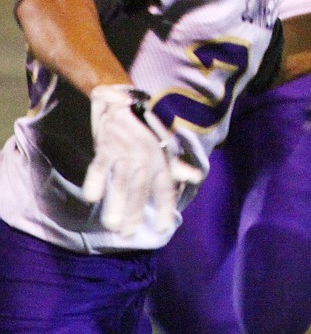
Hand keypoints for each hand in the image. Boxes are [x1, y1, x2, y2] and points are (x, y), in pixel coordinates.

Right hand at [82, 85, 197, 237]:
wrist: (122, 98)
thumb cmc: (145, 125)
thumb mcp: (165, 143)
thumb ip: (176, 165)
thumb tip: (195, 178)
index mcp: (160, 158)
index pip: (165, 187)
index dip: (166, 207)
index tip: (164, 228)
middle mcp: (144, 158)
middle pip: (140, 189)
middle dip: (135, 213)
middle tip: (129, 235)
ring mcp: (124, 153)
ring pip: (121, 182)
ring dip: (117, 203)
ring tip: (113, 225)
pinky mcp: (106, 147)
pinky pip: (100, 166)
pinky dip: (95, 180)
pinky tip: (92, 197)